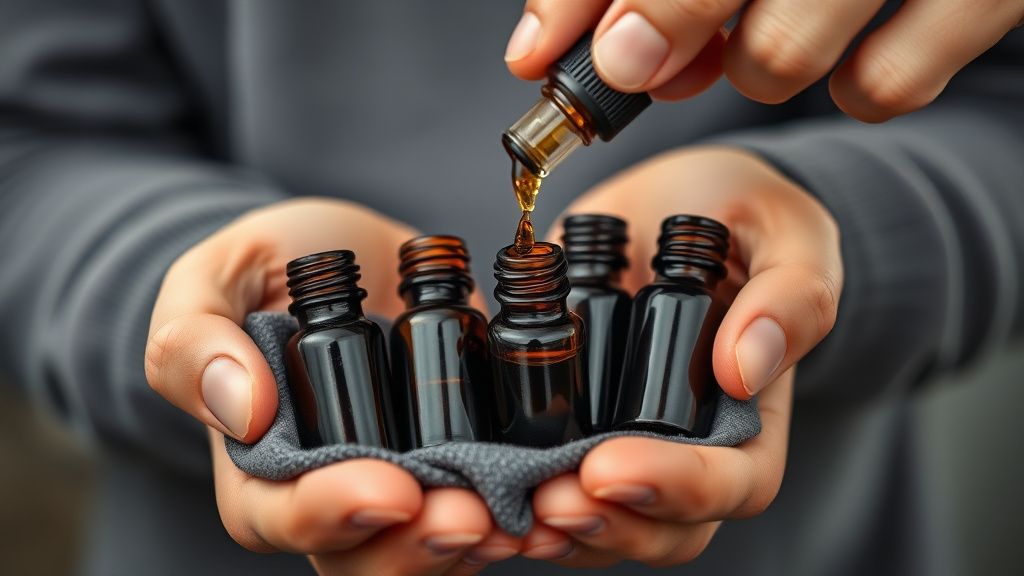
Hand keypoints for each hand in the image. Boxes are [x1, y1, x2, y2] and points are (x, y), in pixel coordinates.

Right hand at [145, 198, 509, 573]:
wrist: (346, 249)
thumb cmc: (268, 262)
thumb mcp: (216, 277)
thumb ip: (194, 338)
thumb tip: (241, 408)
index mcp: (258, 460)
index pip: (277, 517)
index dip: (329, 514)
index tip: (387, 492)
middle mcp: (329, 486)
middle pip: (362, 554)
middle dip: (415, 546)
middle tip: (469, 517)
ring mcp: (400, 475)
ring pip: (427, 546)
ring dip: (473, 539)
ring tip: (516, 516)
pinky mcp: (457, 454)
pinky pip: (484, 503)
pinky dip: (517, 505)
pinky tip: (549, 491)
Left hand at [505, 0, 1023, 121]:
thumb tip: (548, 43)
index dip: (576, 2)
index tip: (537, 57)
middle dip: (662, 30)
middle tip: (647, 60)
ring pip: (777, 58)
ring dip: (756, 66)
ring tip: (773, 31)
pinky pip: (881, 90)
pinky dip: (854, 90)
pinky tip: (854, 52)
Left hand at [521, 147, 841, 565]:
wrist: (679, 194)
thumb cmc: (750, 214)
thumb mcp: (788, 235)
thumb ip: (790, 296)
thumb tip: (744, 368)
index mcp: (751, 416)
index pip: (733, 484)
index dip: (677, 491)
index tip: (611, 469)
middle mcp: (688, 443)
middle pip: (662, 526)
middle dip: (605, 524)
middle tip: (548, 501)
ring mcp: (624, 436)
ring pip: (601, 520)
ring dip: (556, 525)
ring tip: (509, 506)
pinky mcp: (568, 415)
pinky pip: (547, 476)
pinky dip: (514, 489)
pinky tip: (477, 480)